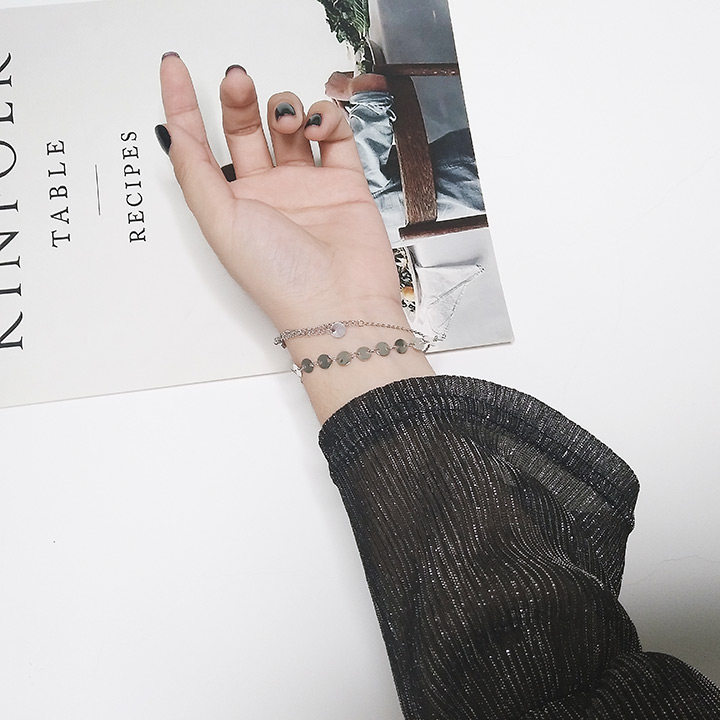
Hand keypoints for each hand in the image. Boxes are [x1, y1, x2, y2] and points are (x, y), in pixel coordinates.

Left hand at [157, 55, 401, 332]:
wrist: (341, 303)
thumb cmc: (279, 277)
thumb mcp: (219, 223)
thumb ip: (194, 172)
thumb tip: (172, 129)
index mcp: (231, 204)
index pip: (199, 145)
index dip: (183, 104)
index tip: (175, 67)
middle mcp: (267, 193)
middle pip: (246, 128)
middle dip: (239, 99)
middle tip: (238, 79)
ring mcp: (306, 186)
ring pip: (290, 126)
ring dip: (284, 108)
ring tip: (288, 122)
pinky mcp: (344, 182)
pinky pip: (334, 136)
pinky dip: (325, 119)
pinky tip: (317, 128)